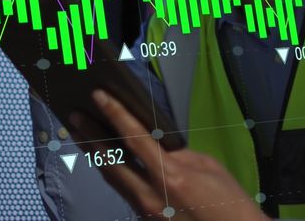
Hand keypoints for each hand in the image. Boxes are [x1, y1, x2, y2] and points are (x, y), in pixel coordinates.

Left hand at [68, 89, 269, 220]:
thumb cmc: (229, 201)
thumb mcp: (207, 166)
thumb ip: (177, 154)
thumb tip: (156, 146)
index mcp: (170, 177)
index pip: (134, 139)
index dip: (114, 114)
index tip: (99, 96)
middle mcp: (150, 195)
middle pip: (111, 162)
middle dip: (90, 137)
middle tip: (75, 116)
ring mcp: (145, 211)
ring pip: (112, 179)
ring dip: (95, 155)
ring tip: (81, 134)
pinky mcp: (145, 219)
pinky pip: (123, 191)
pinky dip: (112, 172)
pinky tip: (105, 160)